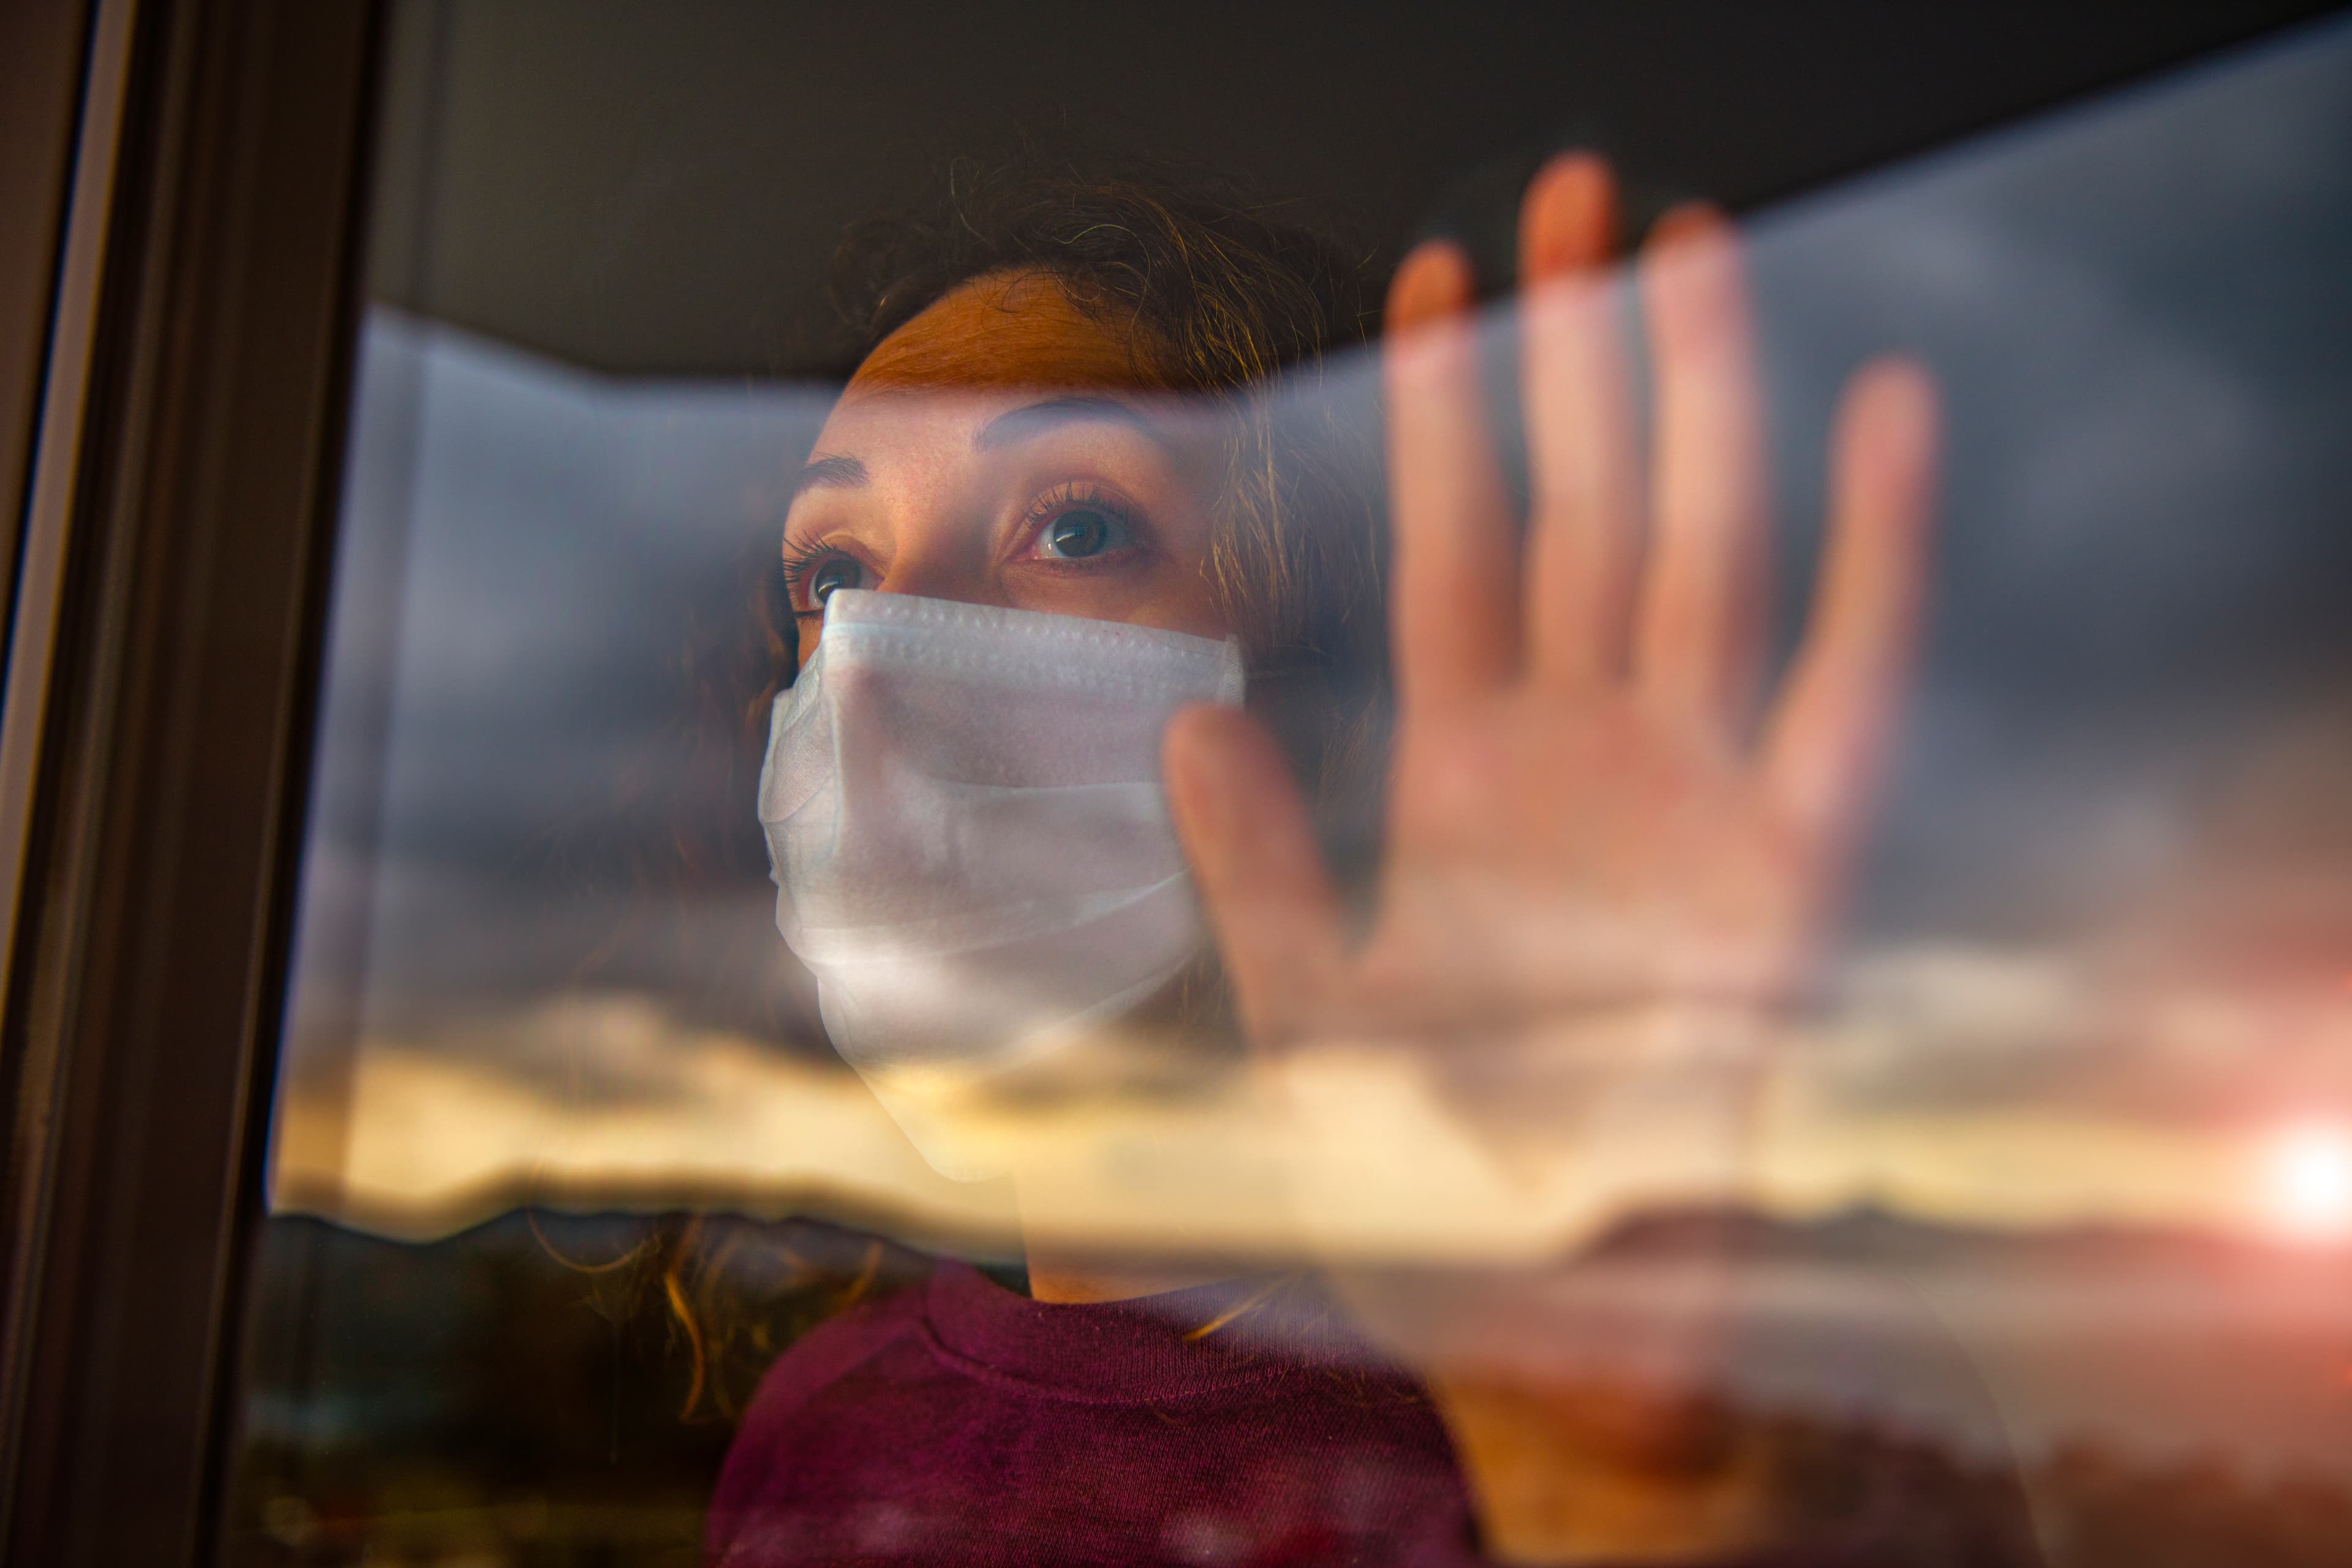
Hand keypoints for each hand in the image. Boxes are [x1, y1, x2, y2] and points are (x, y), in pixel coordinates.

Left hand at [1163, 154, 1940, 1560]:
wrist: (1553, 1309)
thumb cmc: (1426, 1177)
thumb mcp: (1303, 1018)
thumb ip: (1255, 869)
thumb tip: (1181, 719)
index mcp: (1467, 773)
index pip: (1457, 548)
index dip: (1448, 413)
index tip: (1435, 272)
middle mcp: (1585, 753)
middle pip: (1582, 511)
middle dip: (1576, 354)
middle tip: (1575, 189)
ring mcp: (1697, 790)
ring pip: (1701, 550)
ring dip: (1701, 401)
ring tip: (1690, 245)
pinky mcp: (1801, 856)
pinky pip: (1849, 672)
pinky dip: (1873, 551)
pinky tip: (1881, 415)